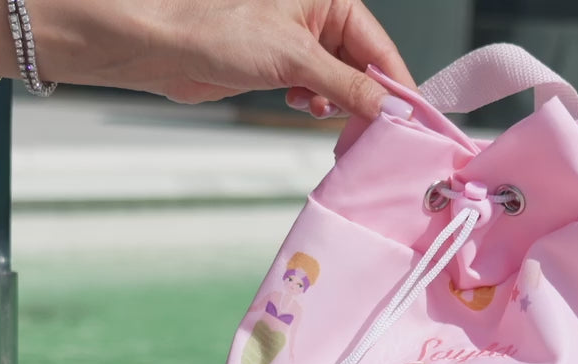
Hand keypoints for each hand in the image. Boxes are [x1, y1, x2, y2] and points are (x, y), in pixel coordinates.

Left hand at [0, 0, 414, 116]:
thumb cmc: (217, 29)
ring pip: (341, 84)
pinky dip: (315, 105)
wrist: (164, 46)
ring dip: (339, 105)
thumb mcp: (295, 58)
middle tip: (377, 133)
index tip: (414, 120)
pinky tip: (302, 107)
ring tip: (325, 114)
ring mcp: (299, 43)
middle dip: (367, 99)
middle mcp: (317, 17)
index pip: (379, 45)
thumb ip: (348, 85)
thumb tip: (387, 108)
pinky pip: (316, 92)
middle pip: (363, 66)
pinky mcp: (280, 67)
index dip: (396, 85)